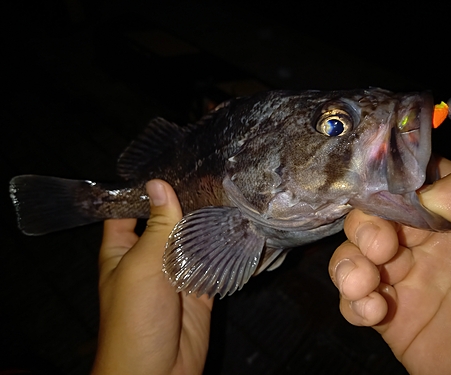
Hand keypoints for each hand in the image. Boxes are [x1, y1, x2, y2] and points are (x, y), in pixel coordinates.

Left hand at [91, 180, 212, 374]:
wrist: (157, 374)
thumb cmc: (134, 319)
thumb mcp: (140, 267)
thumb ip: (156, 228)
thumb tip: (159, 185)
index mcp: (122, 250)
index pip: (127, 211)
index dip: (142, 191)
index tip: (166, 165)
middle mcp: (148, 256)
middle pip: (165, 222)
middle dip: (183, 202)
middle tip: (207, 173)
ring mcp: (175, 272)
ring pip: (191, 240)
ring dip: (205, 223)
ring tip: (226, 191)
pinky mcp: (199, 287)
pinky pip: (212, 262)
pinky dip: (222, 247)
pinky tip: (237, 225)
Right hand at [330, 159, 450, 373]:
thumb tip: (426, 196)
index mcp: (449, 215)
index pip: (403, 185)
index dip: (386, 188)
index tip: (388, 202)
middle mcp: (420, 242)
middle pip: (368, 217)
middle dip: (363, 228)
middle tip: (380, 249)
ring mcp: (400, 278)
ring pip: (350, 256)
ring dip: (347, 265)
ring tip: (364, 286)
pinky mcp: (386, 314)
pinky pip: (351, 300)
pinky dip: (352, 303)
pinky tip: (373, 312)